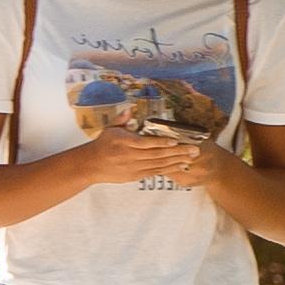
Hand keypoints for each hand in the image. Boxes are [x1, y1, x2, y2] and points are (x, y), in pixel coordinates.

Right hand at [78, 124, 216, 191]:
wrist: (91, 165)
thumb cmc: (102, 144)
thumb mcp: (109, 128)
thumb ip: (122, 119)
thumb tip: (131, 108)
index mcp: (124, 142)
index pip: (146, 143)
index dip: (161, 142)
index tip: (176, 140)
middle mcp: (130, 156)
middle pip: (157, 154)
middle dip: (177, 152)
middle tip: (194, 149)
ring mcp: (133, 167)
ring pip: (159, 164)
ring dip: (177, 161)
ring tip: (191, 157)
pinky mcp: (136, 176)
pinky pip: (155, 172)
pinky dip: (169, 169)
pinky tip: (180, 165)